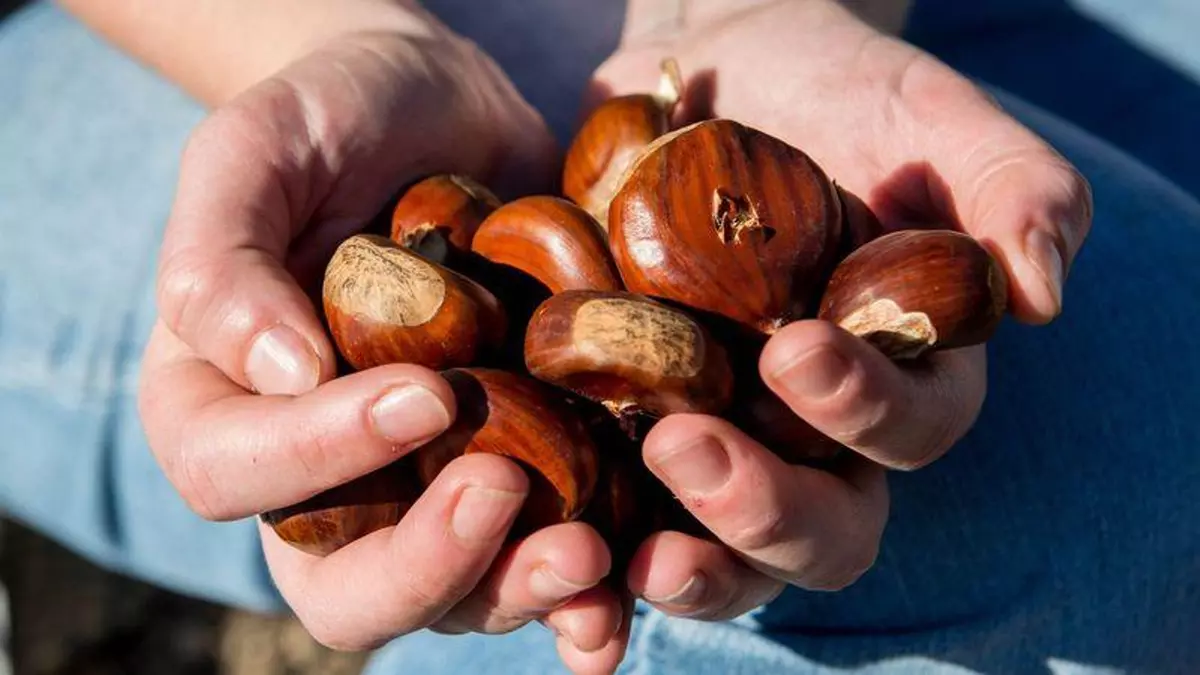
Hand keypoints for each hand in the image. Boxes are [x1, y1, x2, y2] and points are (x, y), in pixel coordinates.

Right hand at [136, 20, 626, 670]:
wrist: (445, 111)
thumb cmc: (331, 119)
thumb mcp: (254, 153)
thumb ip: (223, 260)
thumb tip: (281, 377)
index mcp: (226, 408)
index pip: (240, 474)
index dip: (322, 454)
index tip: (425, 391)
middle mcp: (325, 475)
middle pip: (346, 586)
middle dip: (427, 565)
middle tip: (504, 493)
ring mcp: (426, 484)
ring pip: (455, 594)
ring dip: (517, 590)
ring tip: (589, 553)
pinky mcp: (520, 467)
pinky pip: (541, 551)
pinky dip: (585, 583)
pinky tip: (629, 569)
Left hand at [589, 0, 1092, 616]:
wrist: (711, 73)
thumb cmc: (836, 90)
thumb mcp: (927, 117)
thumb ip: (1009, 187)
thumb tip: (1043, 295)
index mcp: (900, 376)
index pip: (907, 431)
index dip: (863, 412)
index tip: (797, 349)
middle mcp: (814, 433)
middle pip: (819, 527)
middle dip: (762, 509)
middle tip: (684, 449)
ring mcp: (721, 435)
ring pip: (722, 550)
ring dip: (684, 561)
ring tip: (622, 543)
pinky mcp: (628, 425)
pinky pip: (617, 509)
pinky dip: (592, 540)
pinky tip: (548, 538)